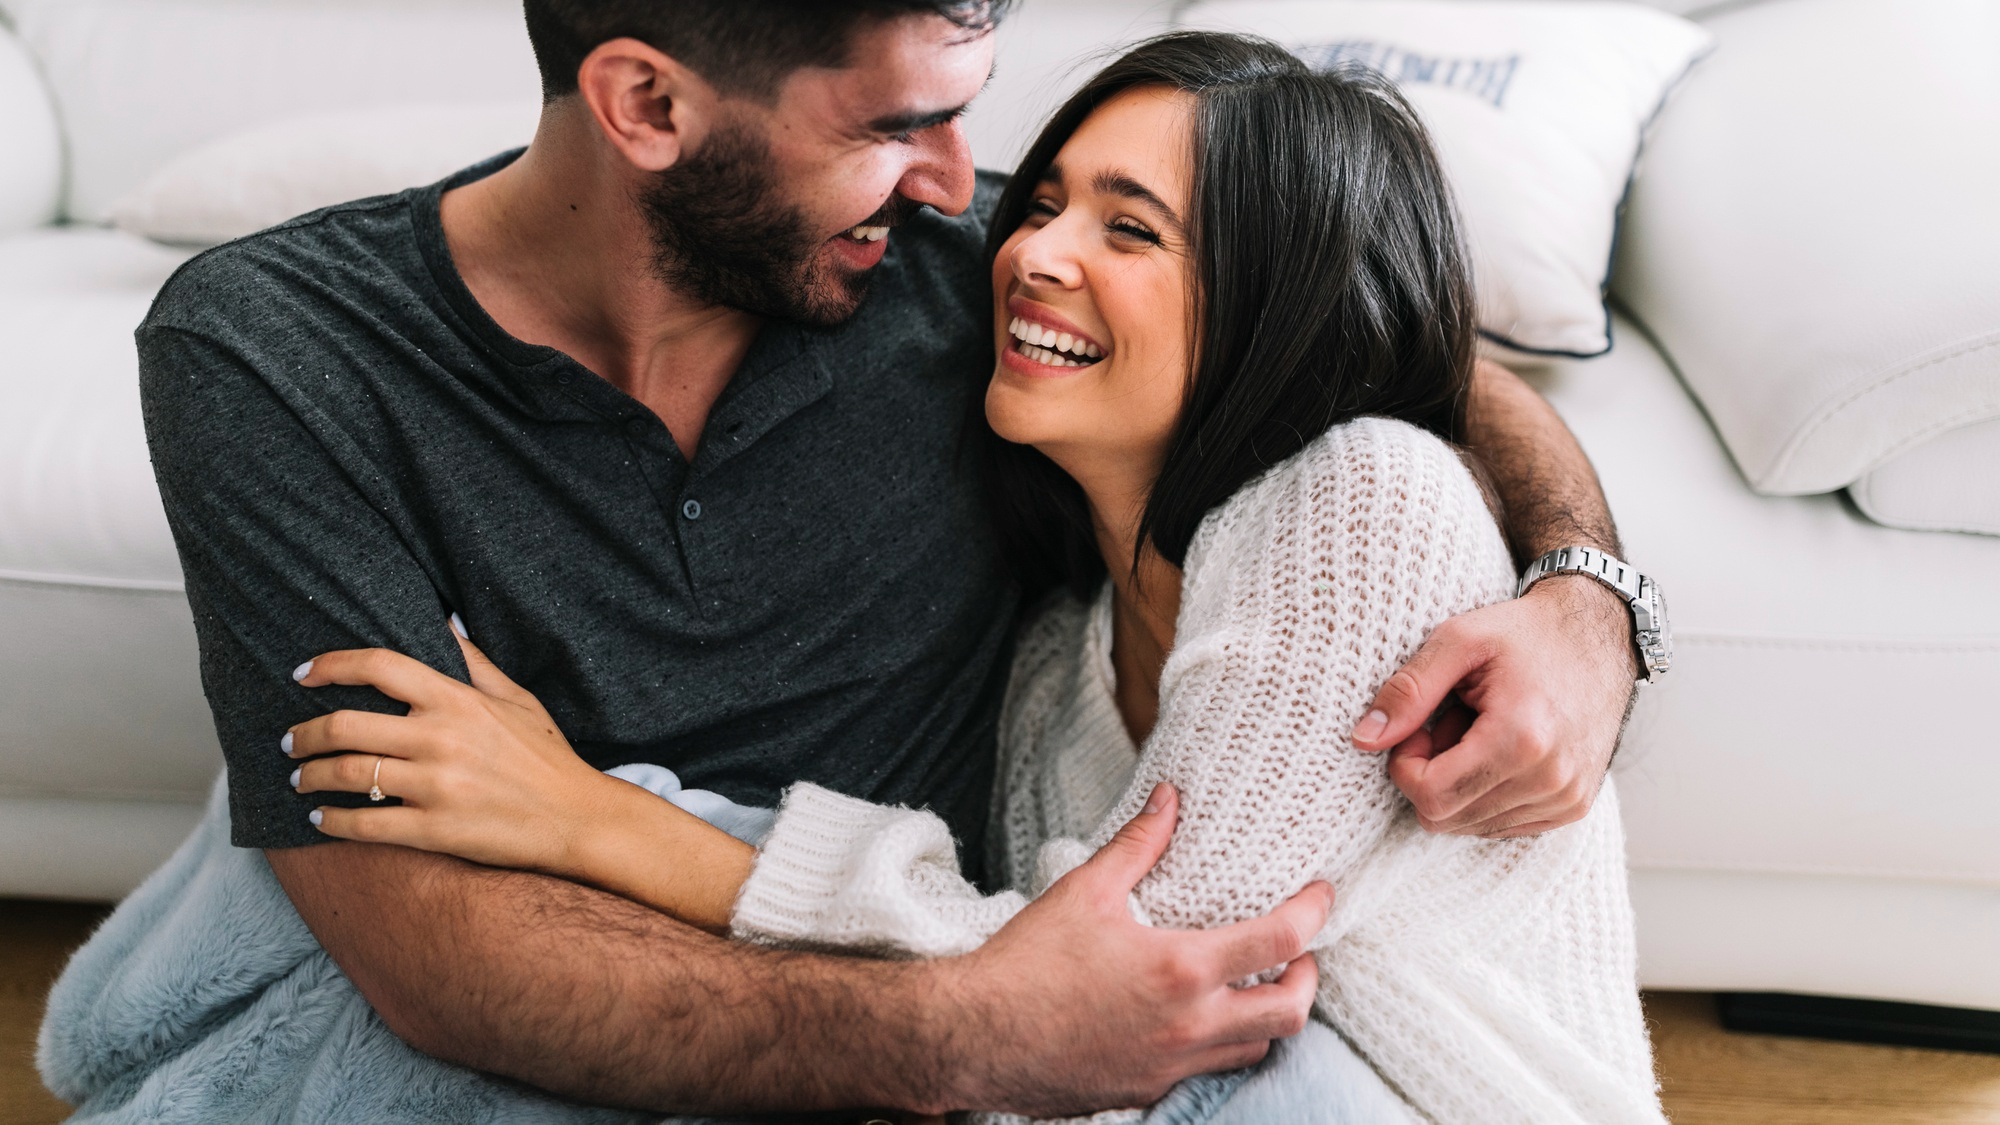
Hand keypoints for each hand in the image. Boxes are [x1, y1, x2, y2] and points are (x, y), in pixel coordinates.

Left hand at [283, 623, 644, 865]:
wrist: (578, 819)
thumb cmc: (547, 757)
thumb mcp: (517, 699)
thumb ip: (474, 662)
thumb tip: (443, 622)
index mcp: (457, 700)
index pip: (379, 667)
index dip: (331, 665)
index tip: (303, 674)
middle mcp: (440, 738)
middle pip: (346, 725)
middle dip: (304, 733)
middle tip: (290, 741)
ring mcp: (435, 786)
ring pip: (345, 775)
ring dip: (309, 776)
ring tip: (300, 779)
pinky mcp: (434, 830)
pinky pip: (363, 825)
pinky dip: (331, 823)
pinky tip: (321, 821)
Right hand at [938, 784, 1330, 1116]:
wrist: (975, 1036)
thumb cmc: (1027, 961)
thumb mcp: (1085, 890)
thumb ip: (1139, 844)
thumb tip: (1170, 798)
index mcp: (1181, 969)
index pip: (1279, 942)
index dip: (1313, 914)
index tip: (1321, 895)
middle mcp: (1189, 1025)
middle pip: (1290, 1012)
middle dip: (1307, 979)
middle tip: (1299, 954)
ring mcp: (1171, 1066)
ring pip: (1254, 1049)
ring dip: (1266, 1017)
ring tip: (1253, 986)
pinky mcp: (1147, 1091)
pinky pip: (1207, 1073)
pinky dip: (1219, 1046)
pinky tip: (1199, 1020)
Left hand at [1351, 574, 1637, 837]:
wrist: (1599, 637)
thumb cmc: (1524, 634)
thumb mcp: (1458, 641)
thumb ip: (1408, 690)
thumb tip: (1363, 740)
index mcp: (1522, 738)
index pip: (1432, 797)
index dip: (1406, 765)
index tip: (1419, 727)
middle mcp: (1551, 779)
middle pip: (1447, 818)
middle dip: (1430, 776)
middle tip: (1446, 725)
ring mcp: (1567, 799)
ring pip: (1471, 827)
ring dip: (1459, 785)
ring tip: (1477, 733)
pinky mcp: (1571, 808)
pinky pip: (1501, 826)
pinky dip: (1485, 795)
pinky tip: (1499, 751)